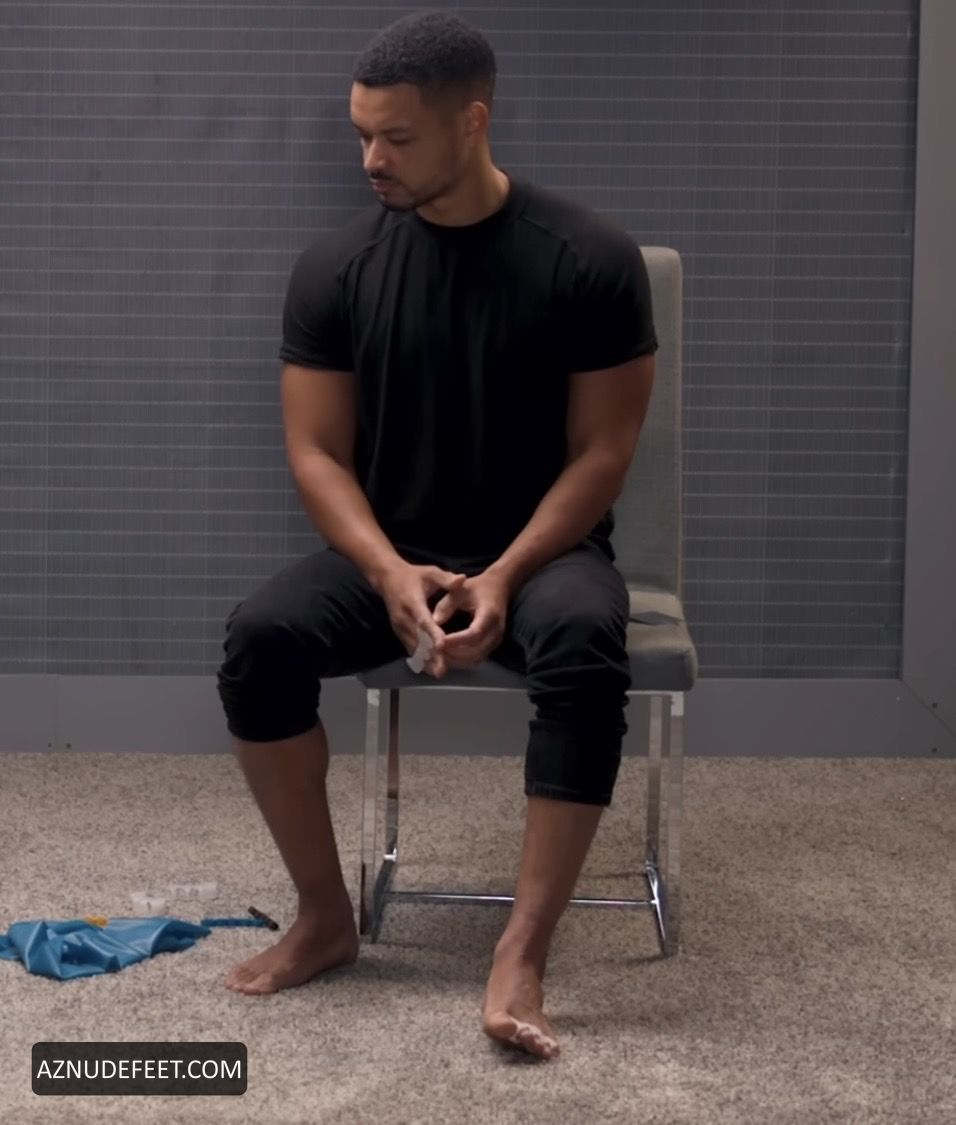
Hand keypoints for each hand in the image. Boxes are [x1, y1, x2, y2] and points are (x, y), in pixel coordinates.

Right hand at [377, 562, 466, 676]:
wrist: (387, 579)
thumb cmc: (414, 575)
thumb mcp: (430, 572)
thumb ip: (446, 579)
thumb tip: (462, 579)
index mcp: (412, 601)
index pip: (423, 619)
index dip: (432, 633)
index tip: (442, 645)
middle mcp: (403, 617)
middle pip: (418, 638)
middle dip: (431, 654)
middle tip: (443, 669)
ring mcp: (399, 626)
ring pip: (413, 646)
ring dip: (426, 660)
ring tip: (439, 673)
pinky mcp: (398, 632)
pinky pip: (409, 647)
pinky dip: (420, 659)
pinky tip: (430, 669)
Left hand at [427, 570, 509, 675]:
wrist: (499, 587)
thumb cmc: (477, 587)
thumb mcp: (459, 590)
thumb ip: (446, 605)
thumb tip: (433, 622)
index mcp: (489, 613)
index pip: (475, 633)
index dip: (457, 640)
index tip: (440, 642)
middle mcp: (496, 629)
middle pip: (477, 650)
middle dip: (455, 654)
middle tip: (436, 652)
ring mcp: (497, 639)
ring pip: (477, 657)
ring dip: (458, 660)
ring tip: (440, 656)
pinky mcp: (493, 644)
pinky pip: (478, 657)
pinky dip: (464, 660)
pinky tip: (449, 656)